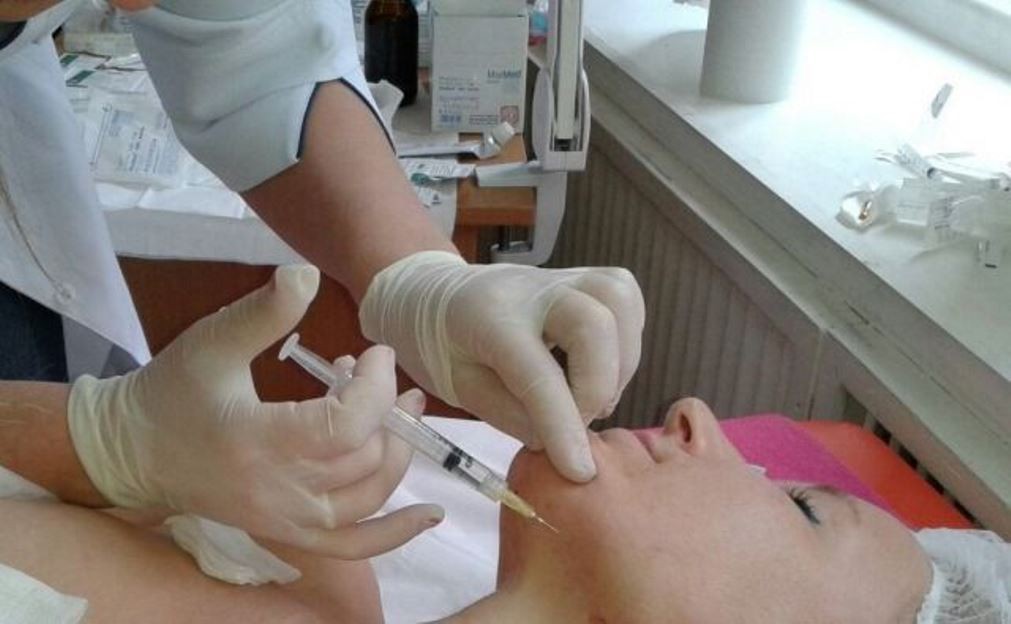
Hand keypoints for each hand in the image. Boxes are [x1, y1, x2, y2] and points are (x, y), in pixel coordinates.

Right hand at [68, 265, 442, 558]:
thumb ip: (264, 311)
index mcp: (260, 440)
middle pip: (366, 459)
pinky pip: (352, 546)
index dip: (376, 386)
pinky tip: (429, 514)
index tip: (376, 352)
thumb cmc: (172, 393)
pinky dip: (394, 533)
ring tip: (402, 411)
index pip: (346, 425)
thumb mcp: (213, 341)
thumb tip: (306, 274)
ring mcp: (286, 519)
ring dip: (397, 453)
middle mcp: (279, 491)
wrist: (134, 453)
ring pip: (369, 497)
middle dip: (389, 410)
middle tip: (383, 373)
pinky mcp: (288, 533)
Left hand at [358, 252, 645, 481]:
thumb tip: (557, 441)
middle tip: (578, 420)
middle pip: (594, 322)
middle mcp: (531, 289)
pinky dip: (626, 338)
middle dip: (597, 386)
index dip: (563, 426)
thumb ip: (508, 413)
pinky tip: (602, 366)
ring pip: (619, 300)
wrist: (435, 293)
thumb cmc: (443, 345)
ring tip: (593, 395)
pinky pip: (625, 298)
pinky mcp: (585, 275)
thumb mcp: (459, 388)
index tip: (580, 471)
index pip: (537, 373)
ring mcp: (562, 276)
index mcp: (488, 318)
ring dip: (620, 361)